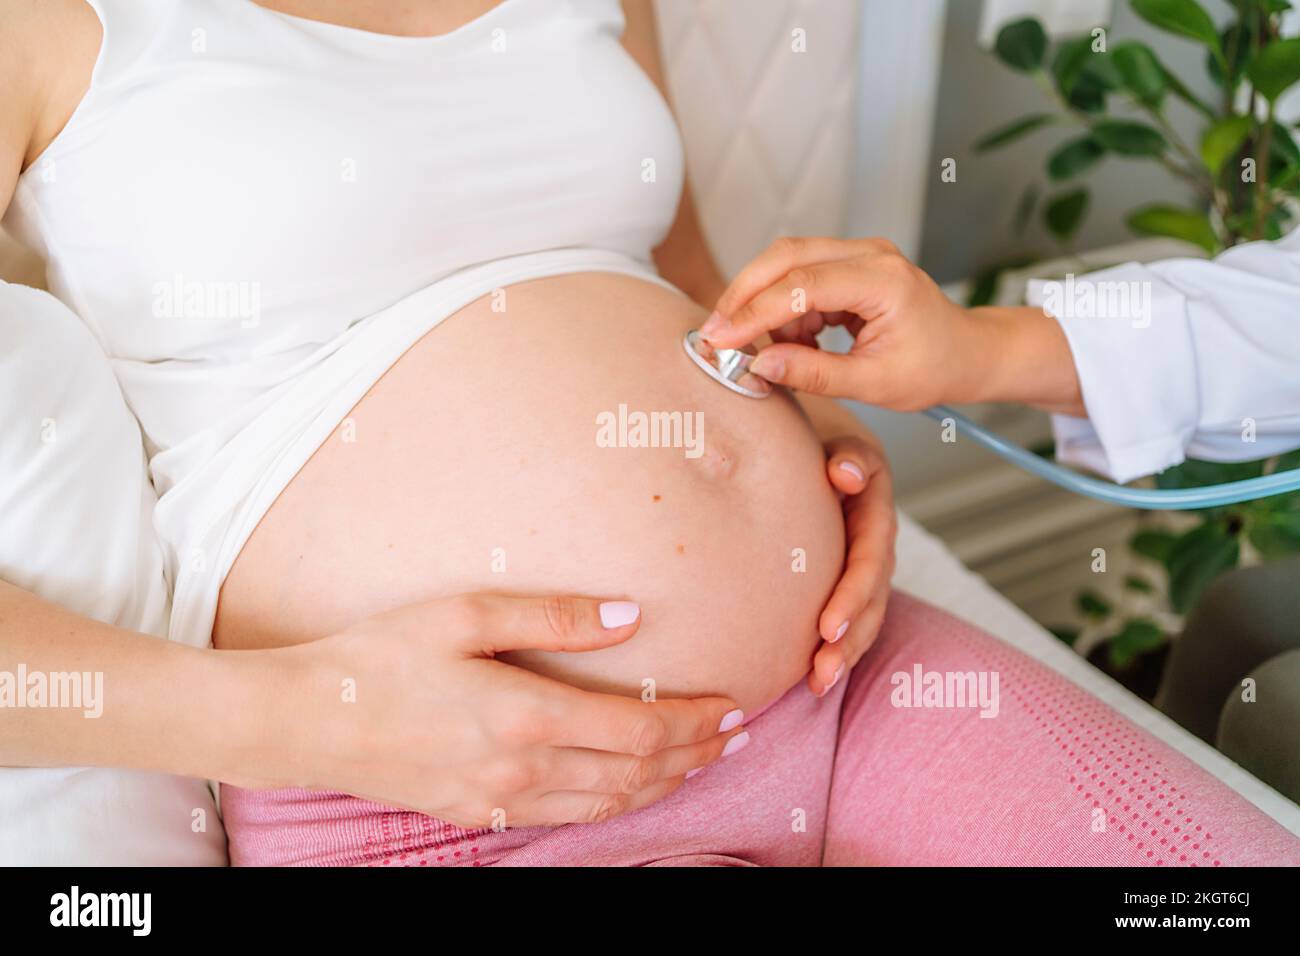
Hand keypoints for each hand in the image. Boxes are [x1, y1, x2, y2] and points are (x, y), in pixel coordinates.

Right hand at [255, 594, 746, 828]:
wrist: (310, 720)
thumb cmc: (382, 656)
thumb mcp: (465, 614)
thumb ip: (553, 616)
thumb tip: (631, 615)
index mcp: (525, 715)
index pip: (638, 729)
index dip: (694, 720)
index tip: (731, 703)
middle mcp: (523, 768)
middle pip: (636, 772)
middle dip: (696, 754)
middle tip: (738, 736)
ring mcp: (503, 799)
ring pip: (609, 804)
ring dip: (666, 784)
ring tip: (704, 762)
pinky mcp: (482, 814)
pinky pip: (569, 818)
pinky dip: (617, 805)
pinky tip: (633, 789)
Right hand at [700, 237, 1082, 414]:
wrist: (967, 353)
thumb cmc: (934, 368)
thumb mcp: (875, 384)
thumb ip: (816, 375)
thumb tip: (761, 366)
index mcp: (883, 280)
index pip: (802, 286)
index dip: (754, 312)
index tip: (720, 339)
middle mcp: (869, 254)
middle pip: (785, 257)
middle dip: (743, 295)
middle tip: (715, 335)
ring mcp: (859, 254)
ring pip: (787, 263)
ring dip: (764, 305)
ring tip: (770, 351)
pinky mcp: (849, 265)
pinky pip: (799, 276)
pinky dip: (782, 309)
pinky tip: (792, 342)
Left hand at [808, 434, 895, 696]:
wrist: (821, 446)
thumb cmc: (819, 441)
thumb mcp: (838, 439)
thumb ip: (847, 454)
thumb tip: (845, 473)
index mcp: (874, 510)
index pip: (868, 560)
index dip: (851, 595)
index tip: (824, 627)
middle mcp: (876, 544)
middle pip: (870, 600)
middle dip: (848, 639)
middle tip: (820, 670)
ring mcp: (866, 566)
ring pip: (865, 618)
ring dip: (844, 655)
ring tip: (816, 685)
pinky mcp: (850, 581)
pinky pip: (851, 621)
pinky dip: (837, 650)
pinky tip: (811, 680)